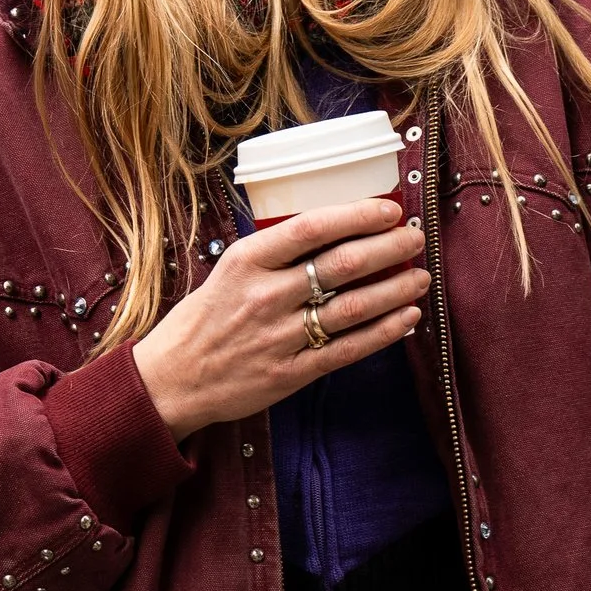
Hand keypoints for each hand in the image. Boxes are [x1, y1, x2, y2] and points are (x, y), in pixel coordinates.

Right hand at [132, 199, 428, 442]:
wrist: (171, 380)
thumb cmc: (203, 321)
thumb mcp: (229, 271)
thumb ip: (275, 253)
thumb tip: (334, 230)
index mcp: (247, 260)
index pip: (313, 226)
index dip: (359, 214)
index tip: (389, 209)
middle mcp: (265, 295)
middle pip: (343, 263)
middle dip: (390, 247)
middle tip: (414, 239)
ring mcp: (279, 337)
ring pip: (353, 306)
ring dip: (395, 289)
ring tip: (420, 278)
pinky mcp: (290, 373)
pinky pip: (348, 349)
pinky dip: (383, 332)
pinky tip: (406, 318)